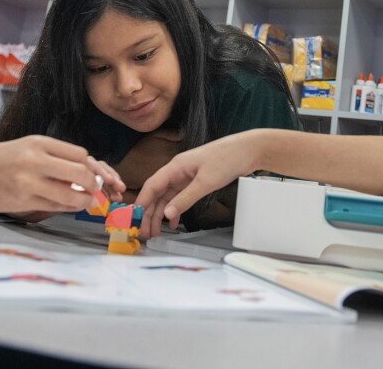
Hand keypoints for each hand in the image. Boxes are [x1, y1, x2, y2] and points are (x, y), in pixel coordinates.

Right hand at [8, 158, 125, 222]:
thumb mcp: (24, 147)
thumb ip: (50, 157)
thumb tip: (80, 171)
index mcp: (38, 143)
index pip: (79, 154)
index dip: (91, 167)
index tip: (93, 174)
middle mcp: (35, 160)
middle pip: (81, 173)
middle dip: (93, 184)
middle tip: (94, 189)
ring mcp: (29, 182)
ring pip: (71, 194)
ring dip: (83, 200)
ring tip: (85, 201)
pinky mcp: (23, 201)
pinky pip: (55, 207)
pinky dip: (67, 208)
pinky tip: (68, 206)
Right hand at [134, 130, 260, 237]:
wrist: (248, 150)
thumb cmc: (227, 158)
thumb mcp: (206, 182)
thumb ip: (186, 198)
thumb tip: (167, 214)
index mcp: (175, 167)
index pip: (151, 186)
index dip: (141, 203)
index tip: (134, 219)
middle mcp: (177, 171)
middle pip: (157, 194)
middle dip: (149, 213)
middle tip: (144, 232)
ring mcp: (186, 176)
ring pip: (167, 197)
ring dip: (161, 214)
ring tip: (156, 232)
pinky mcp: (196, 181)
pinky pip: (180, 197)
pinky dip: (175, 210)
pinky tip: (174, 222)